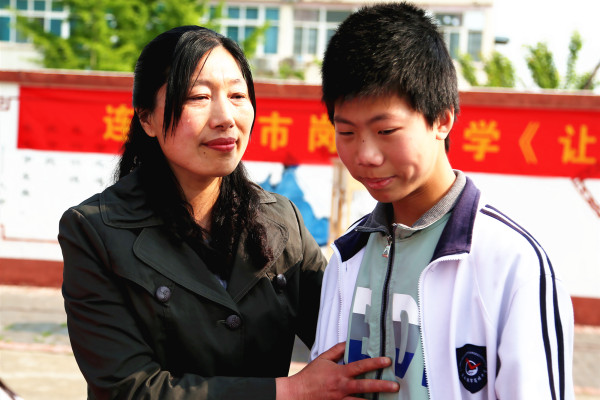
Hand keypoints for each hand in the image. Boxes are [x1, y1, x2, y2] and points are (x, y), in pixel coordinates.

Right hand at [276, 342, 398, 399]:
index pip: (360, 366)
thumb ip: (338, 350)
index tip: (387, 361)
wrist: (297, 394)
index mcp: (339, 373)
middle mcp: (342, 387)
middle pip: (365, 387)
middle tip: (395, 386)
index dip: (374, 363)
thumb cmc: (310, 376)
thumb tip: (349, 342)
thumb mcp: (323, 359)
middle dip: (382, 386)